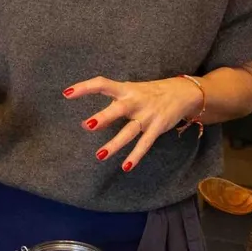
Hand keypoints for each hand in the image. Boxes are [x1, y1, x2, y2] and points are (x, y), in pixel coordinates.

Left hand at [65, 76, 200, 171]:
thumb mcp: (133, 89)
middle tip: (87, 125)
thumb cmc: (151, 92)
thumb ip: (115, 98)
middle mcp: (136, 101)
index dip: (85, 87)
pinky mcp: (157, 127)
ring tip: (100, 155)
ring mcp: (147, 115)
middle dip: (103, 117)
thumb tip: (94, 113)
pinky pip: (145, 144)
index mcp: (126, 89)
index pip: (102, 84)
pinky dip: (136, 155)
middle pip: (118, 109)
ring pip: (129, 131)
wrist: (183, 93)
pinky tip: (126, 166)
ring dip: (115, 144)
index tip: (67, 93)